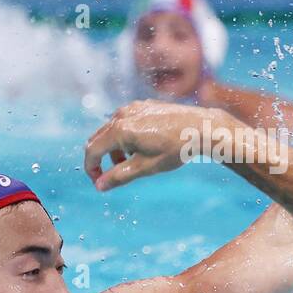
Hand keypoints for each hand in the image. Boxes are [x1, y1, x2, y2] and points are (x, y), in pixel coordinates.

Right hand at [84, 100, 221, 191]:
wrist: (201, 128)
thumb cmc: (175, 148)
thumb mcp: (145, 167)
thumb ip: (119, 176)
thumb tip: (99, 186)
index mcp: (120, 130)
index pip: (92, 151)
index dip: (91, 169)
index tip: (98, 182)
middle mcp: (122, 115)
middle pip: (97, 138)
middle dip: (100, 159)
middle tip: (111, 176)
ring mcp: (132, 108)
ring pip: (110, 130)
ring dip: (113, 148)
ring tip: (131, 162)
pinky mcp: (142, 106)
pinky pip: (123, 121)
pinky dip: (124, 137)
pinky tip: (141, 147)